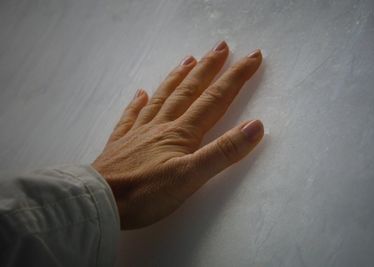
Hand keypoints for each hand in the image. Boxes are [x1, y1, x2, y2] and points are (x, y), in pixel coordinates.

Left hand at [92, 41, 263, 228]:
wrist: (98, 202)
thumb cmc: (145, 193)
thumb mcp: (191, 177)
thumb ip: (222, 152)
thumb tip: (255, 126)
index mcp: (181, 133)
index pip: (215, 99)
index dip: (235, 77)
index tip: (252, 57)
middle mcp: (161, 125)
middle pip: (189, 90)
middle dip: (209, 67)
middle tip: (221, 46)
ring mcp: (138, 132)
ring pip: (162, 97)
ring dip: (178, 77)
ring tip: (188, 59)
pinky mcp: (120, 143)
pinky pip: (130, 116)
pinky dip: (138, 103)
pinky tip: (141, 93)